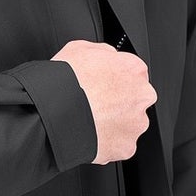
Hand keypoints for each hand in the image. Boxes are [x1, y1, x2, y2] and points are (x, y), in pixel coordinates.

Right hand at [52, 39, 154, 163]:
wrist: (54, 113)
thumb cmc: (65, 82)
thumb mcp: (80, 48)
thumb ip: (104, 52)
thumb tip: (107, 58)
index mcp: (134, 69)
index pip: (133, 73)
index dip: (114, 80)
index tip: (103, 86)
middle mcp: (141, 96)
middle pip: (134, 100)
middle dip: (118, 104)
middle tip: (95, 105)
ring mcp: (136, 124)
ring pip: (128, 124)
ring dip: (113, 124)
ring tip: (89, 122)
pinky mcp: (126, 147)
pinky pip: (119, 145)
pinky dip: (107, 142)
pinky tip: (90, 135)